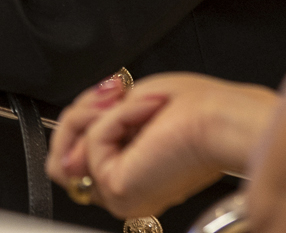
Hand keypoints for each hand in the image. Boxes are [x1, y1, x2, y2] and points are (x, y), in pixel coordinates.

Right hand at [47, 73, 278, 219]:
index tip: (111, 89)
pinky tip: (145, 112)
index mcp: (133, 172)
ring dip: (94, 112)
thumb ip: (92, 132)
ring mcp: (119, 195)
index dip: (87, 114)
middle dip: (83, 111)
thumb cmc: (198, 111)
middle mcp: (124, 190)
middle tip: (112, 91)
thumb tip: (64, 158)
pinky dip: (116, 116)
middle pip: (64, 155)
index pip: (81, 151)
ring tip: (125, 98)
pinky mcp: (117, 189)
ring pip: (67, 151)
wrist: (222, 121)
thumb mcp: (131, 110)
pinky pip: (93, 142)